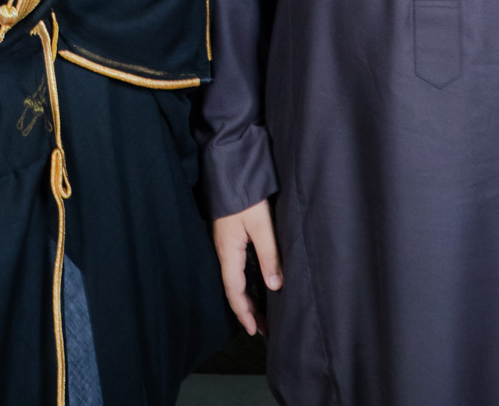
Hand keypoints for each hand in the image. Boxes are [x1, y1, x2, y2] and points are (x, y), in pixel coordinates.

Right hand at [212, 199, 283, 334]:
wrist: (229, 167)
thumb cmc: (244, 194)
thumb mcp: (262, 225)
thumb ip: (269, 255)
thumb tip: (275, 285)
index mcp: (229, 251)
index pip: (234, 290)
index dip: (244, 312)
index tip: (254, 330)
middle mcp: (224, 250)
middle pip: (233, 287)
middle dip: (246, 310)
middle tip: (261, 328)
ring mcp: (225, 243)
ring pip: (234, 278)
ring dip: (246, 297)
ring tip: (260, 313)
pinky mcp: (229, 235)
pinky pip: (235, 267)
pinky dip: (244, 282)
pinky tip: (254, 283)